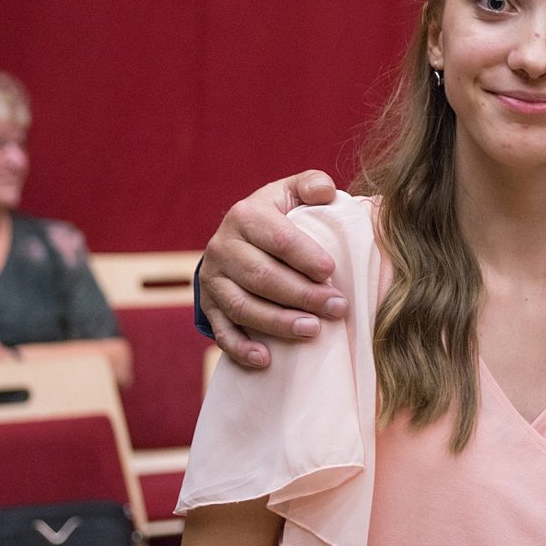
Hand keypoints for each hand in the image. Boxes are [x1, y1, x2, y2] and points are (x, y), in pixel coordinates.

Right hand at [198, 170, 342, 368]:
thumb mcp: (291, 194)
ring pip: (243, 306)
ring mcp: (212, 279)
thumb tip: (326, 191)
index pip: (279, 239)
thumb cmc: (278, 217)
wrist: (237, 240)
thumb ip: (311, 185)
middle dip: (302, 295)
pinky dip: (241, 348)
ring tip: (312, 331)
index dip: (306, 257)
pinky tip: (266, 359)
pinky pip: (221, 331)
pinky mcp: (208, 305)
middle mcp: (223, 247)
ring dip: (278, 322)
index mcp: (246, 215)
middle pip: (263, 276)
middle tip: (337, 308)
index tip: (332, 272)